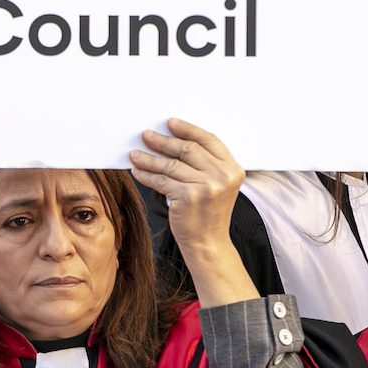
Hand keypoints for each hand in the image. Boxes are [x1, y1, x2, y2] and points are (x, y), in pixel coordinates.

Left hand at [130, 119, 256, 307]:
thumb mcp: (218, 186)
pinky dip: (147, 175)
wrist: (208, 244)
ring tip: (135, 154)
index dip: (188, 129)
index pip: (209, 140)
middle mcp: (222, 176)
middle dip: (164, 141)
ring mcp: (206, 186)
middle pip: (188, 149)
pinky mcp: (188, 197)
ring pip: (171, 164)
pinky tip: (138, 171)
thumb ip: (206, 164)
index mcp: (233, 169)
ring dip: (149, 158)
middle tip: (146, 135)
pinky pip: (161, 180)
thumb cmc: (208, 214)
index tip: (170, 123)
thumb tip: (172, 140)